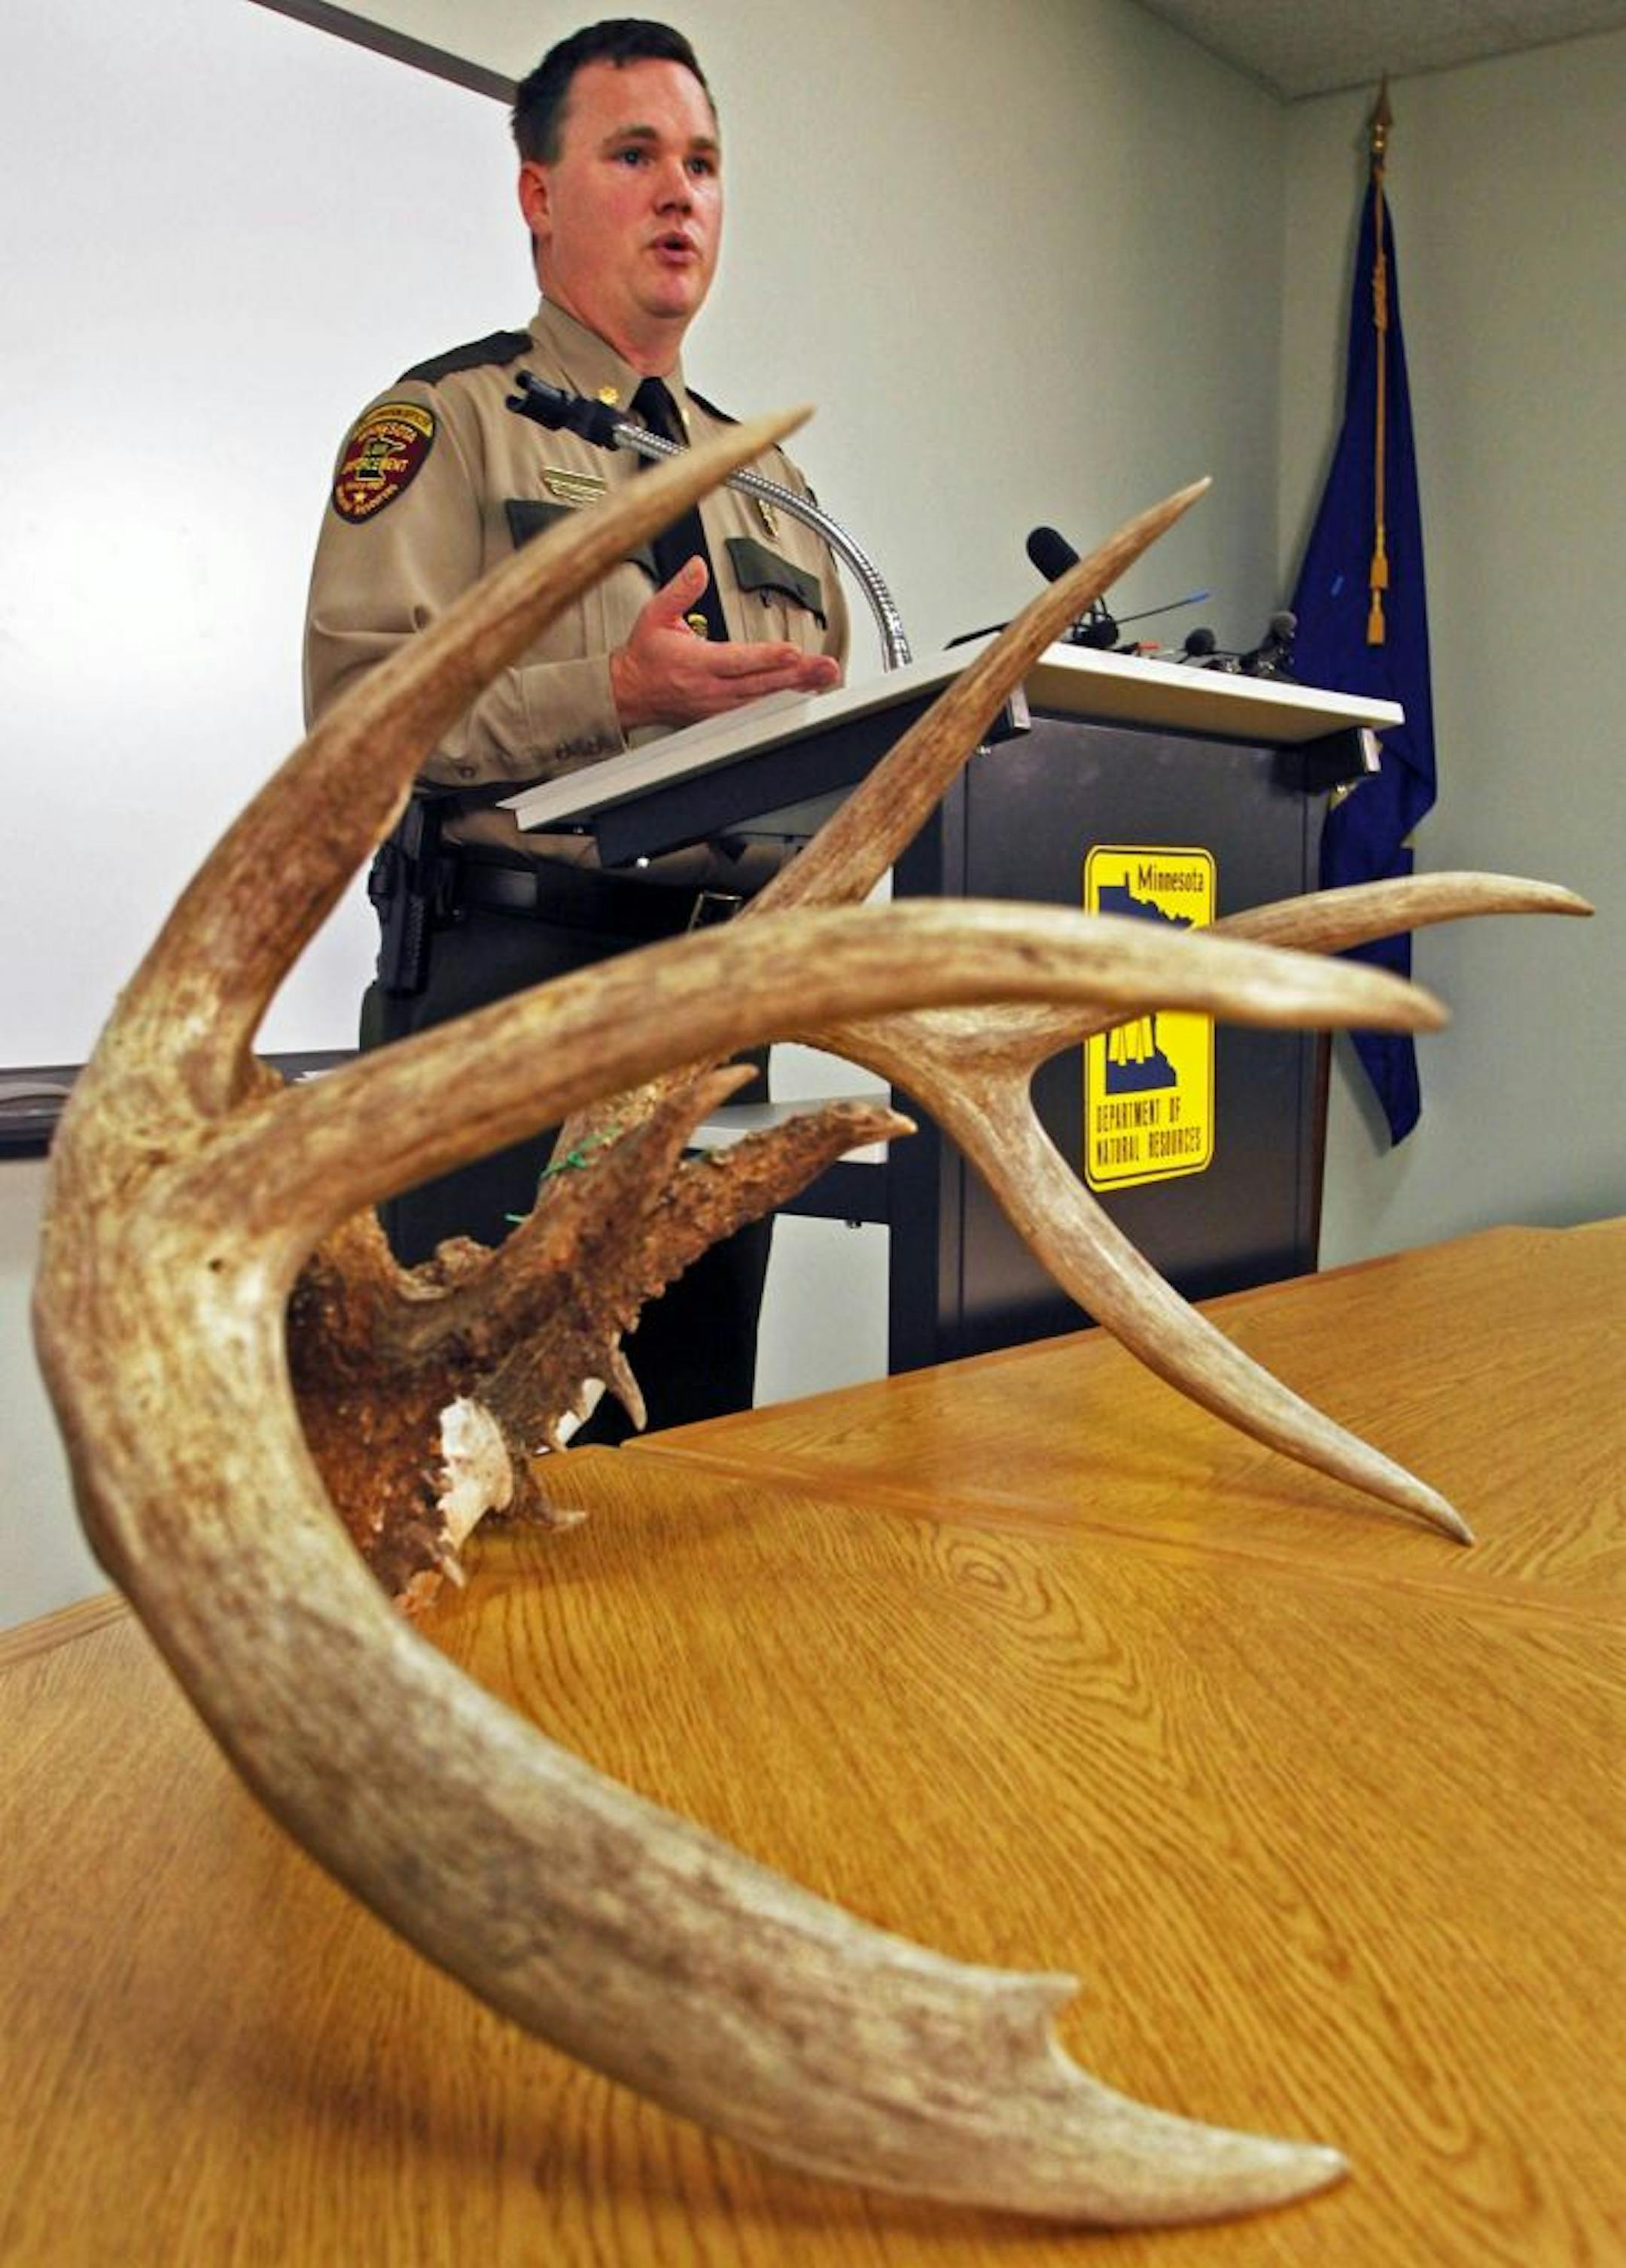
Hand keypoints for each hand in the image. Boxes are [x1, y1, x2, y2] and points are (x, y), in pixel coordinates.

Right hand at [609, 557, 841, 731]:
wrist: (629, 693)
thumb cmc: (645, 655)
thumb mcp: (655, 614)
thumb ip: (679, 590)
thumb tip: (698, 567)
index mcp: (696, 663)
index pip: (738, 660)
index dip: (768, 657)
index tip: (794, 652)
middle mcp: (711, 689)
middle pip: (761, 683)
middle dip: (797, 675)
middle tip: (826, 667)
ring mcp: (719, 706)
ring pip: (764, 699)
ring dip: (797, 688)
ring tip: (824, 677)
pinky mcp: (722, 715)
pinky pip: (758, 710)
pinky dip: (783, 700)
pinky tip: (804, 691)